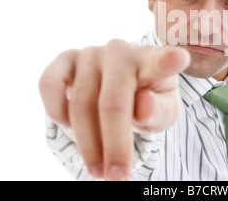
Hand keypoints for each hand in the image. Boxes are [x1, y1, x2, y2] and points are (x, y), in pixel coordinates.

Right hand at [38, 39, 189, 180]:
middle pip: (113, 103)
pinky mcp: (66, 58)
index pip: (163, 61)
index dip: (169, 60)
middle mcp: (122, 52)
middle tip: (116, 177)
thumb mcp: (162, 113)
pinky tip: (69, 128)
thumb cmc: (147, 100)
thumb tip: (143, 105)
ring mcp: (91, 53)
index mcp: (154, 62)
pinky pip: (49, 85)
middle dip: (113, 146)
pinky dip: (55, 112)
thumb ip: (157, 111)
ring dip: (86, 143)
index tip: (179, 58)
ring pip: (80, 103)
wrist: (121, 87)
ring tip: (97, 167)